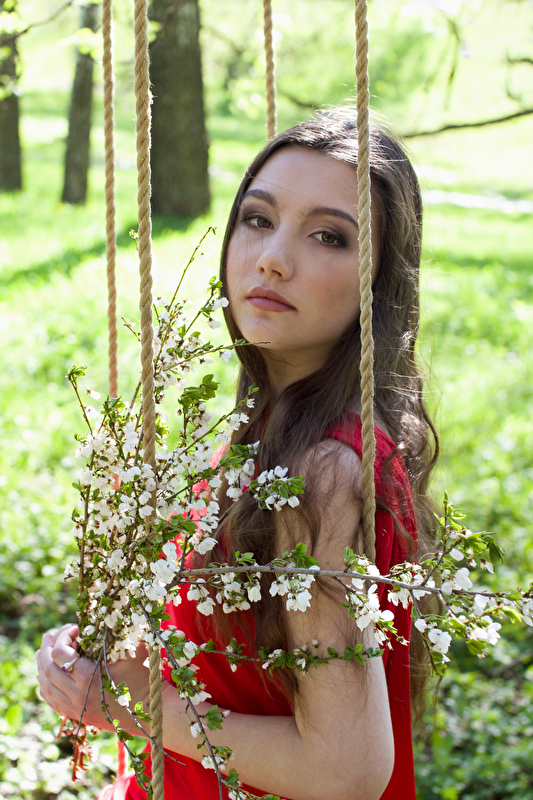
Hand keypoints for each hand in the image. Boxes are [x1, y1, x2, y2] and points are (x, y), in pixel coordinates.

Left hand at [36, 623, 150, 733]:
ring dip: (41, 666)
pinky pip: (52, 701)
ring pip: (46, 686)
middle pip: (48, 669)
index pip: (60, 653)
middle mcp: (77, 694)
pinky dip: (45, 686)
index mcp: (88, 677)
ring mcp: (75, 707)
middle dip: (46, 648)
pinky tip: (44, 676)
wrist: (149, 711)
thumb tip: (105, 617)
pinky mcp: (78, 715)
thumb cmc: (143, 677)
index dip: (63, 637)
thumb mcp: (131, 651)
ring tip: (41, 652)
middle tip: (48, 635)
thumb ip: (115, 636)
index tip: (76, 629)